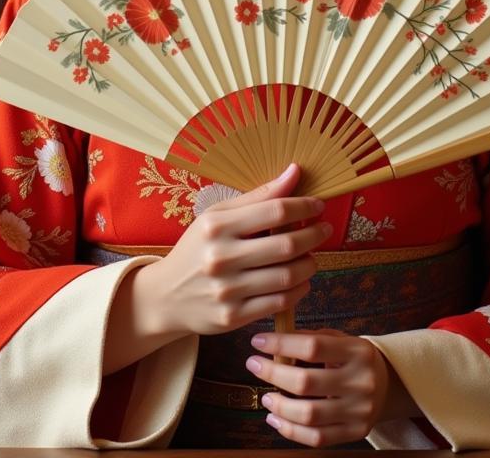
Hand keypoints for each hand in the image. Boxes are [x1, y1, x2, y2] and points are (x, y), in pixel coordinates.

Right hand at [137, 163, 331, 337]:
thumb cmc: (198, 248)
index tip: (318, 205)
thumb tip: (294, 172)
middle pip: (286, 245)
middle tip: (324, 230)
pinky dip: (299, 290)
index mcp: (217, 225)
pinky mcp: (232, 317)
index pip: (274, 211)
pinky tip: (301, 281)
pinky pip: (279, 302)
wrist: (166, 296)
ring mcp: (227, 290)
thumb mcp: (218, 215)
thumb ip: (258, 196)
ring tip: (312, 257)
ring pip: (287, 276)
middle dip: (314, 235)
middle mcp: (221, 257)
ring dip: (309, 265)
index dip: (304, 206)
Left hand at [246, 328, 400, 446]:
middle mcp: (361, 381)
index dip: (281, 344)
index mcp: (358, 351)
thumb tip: (274, 341)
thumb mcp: (341, 339)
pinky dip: (291, 431)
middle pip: (307, 382)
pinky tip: (275, 419)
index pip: (313, 346)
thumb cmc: (354, 358)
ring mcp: (360, 410)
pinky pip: (318, 438)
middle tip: (253, 365)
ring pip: (310, 415)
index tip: (258, 341)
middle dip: (273, 374)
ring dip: (279, 406)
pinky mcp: (356, 432)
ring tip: (265, 397)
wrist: (389, 384)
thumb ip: (312, 338)